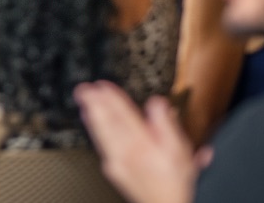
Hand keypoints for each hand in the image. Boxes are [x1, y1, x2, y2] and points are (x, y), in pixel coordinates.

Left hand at [75, 84, 201, 202]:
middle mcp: (127, 151)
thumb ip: (167, 124)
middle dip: (94, 103)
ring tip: (83, 103)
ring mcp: (118, 161)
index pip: (123, 113)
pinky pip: (101, 145)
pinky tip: (91, 124)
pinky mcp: (114, 169)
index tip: (102, 85)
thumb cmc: (175, 179)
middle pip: (107, 122)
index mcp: (144, 143)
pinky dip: (94, 131)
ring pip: (101, 133)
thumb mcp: (180, 150)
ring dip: (91, 116)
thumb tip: (158, 103)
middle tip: (84, 89)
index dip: (112, 97)